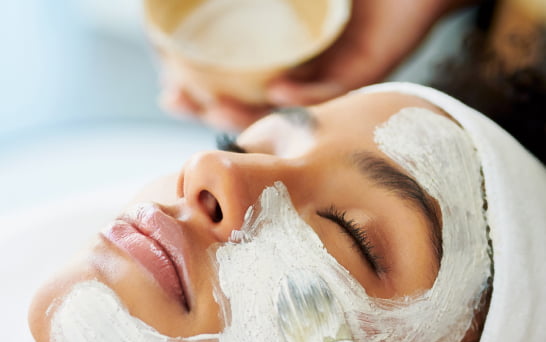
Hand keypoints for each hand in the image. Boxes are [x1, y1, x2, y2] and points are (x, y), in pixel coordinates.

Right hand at [158, 0, 469, 128]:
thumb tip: (188, 0)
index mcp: (284, 53)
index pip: (235, 81)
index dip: (199, 90)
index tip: (169, 92)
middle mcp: (304, 68)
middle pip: (250, 101)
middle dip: (210, 107)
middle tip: (178, 102)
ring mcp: (333, 72)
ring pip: (283, 108)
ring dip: (247, 112)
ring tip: (214, 107)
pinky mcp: (367, 69)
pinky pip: (329, 89)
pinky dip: (301, 93)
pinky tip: (277, 89)